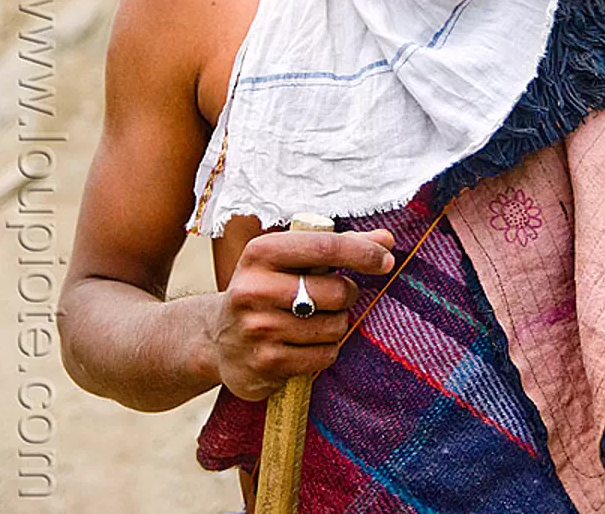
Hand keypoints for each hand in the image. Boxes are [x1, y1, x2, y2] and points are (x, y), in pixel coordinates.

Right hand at [209, 227, 393, 400]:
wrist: (217, 339)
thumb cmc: (266, 289)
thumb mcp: (289, 260)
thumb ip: (338, 247)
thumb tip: (386, 241)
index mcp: (260, 252)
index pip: (324, 247)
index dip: (362, 253)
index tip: (386, 259)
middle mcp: (254, 288)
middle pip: (335, 291)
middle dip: (346, 294)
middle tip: (334, 297)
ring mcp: (258, 329)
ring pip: (333, 326)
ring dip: (337, 324)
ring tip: (316, 320)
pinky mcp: (266, 363)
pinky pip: (324, 356)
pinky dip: (327, 350)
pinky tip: (308, 344)